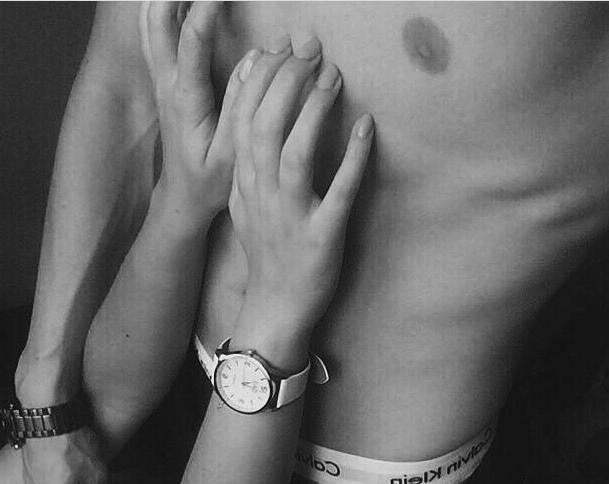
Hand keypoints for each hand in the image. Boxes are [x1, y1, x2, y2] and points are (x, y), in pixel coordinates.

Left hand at [142, 1, 245, 216]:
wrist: (182, 196)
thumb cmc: (209, 180)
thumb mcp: (231, 153)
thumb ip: (241, 105)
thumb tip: (256, 59)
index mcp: (185, 100)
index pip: (191, 39)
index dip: (207, 6)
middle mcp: (166, 83)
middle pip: (156, 18)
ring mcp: (161, 79)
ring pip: (150, 20)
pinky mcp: (164, 81)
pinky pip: (155, 33)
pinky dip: (167, 9)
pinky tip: (186, 2)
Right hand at [229, 40, 374, 332]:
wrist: (275, 307)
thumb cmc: (267, 255)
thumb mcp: (244, 208)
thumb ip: (247, 168)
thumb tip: (253, 124)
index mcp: (243, 185)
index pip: (242, 121)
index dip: (260, 80)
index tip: (278, 50)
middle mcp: (262, 195)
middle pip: (266, 127)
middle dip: (286, 82)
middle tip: (311, 51)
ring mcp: (291, 216)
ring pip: (294, 154)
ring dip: (313, 111)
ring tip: (332, 77)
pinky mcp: (323, 237)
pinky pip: (338, 193)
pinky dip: (353, 159)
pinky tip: (366, 128)